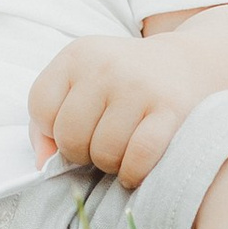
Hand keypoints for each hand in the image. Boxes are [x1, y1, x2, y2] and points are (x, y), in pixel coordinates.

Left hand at [30, 35, 189, 187]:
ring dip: (110, 165)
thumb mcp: (81, 83)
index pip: (40, 107)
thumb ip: (48, 121)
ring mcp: (139, 86)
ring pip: (104, 153)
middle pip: (70, 136)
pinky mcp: (171, 109)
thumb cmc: (123, 83)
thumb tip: (43, 164)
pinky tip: (134, 170)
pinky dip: (133, 173)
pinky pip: (138, 158)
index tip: (77, 127)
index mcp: (78, 55)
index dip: (53, 129)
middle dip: (82, 152)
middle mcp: (106, 66)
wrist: (187, 64)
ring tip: (120, 152)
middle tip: (100, 145)